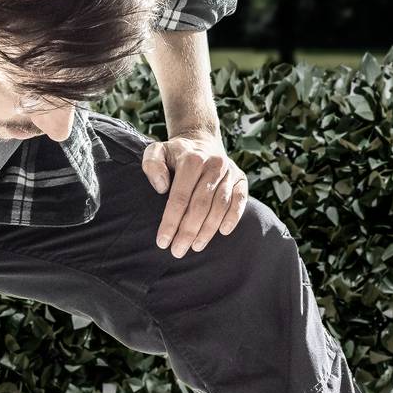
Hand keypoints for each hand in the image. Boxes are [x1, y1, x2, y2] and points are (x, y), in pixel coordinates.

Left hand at [140, 134, 247, 258]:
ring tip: (196, 247)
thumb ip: (152, 164)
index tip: (162, 242)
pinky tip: (223, 232)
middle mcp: (213, 164)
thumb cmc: (175, 154)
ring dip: (208, 230)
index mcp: (191, 159)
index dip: (171, 222)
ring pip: (219, 206)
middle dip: (188, 232)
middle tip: (177, 251)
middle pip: (200, 205)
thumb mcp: (157, 151)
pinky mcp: (241, 179)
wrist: (202, 142)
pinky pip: (239, 200)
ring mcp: (229, 172)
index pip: (180, 197)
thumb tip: (161, 187)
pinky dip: (233, 217)